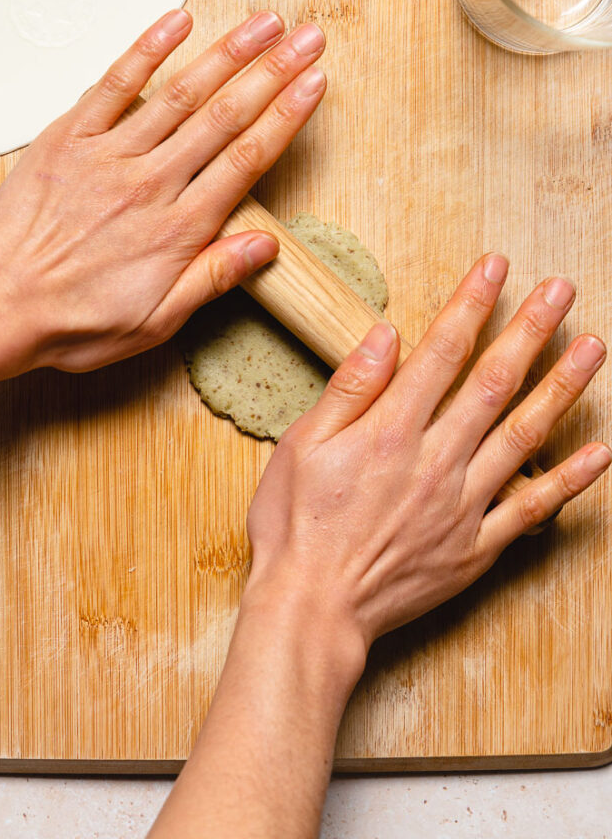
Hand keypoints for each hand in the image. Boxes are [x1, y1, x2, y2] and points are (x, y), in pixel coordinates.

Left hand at [0, 8, 325, 374]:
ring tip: (264, 24)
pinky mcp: (69, 139)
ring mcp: (109, 156)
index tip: (313, 85)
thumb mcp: (156, 322)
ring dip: (227, 54)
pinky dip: (145, 50)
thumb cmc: (74, 319)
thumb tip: (265, 246)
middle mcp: (149, 183)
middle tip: (308, 38)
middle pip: (224, 116)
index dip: (286, 117)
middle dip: (273, 72)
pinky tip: (176, 23)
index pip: (246, 159)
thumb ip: (212, 278)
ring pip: (180, 94)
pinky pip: (113, 85)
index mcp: (177, 229)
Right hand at [245, 255, 609, 685]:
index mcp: (390, 430)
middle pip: (494, 383)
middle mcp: (436, 460)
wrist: (313, 609)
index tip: (496, 269)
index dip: (472, 304)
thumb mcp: (301, 446)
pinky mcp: (476, 547)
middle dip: (530, 330)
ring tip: (593, 350)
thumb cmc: (297, 527)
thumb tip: (387, 336)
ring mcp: (463, 504)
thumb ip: (350, 389)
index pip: (442, 352)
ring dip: (562, 388)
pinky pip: (531, 509)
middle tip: (561, 291)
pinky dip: (567, 479)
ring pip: (523, 435)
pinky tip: (599, 453)